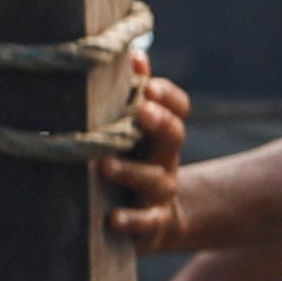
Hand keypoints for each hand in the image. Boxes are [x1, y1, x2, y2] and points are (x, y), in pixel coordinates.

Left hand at [99, 69, 198, 249]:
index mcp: (160, 132)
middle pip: (173, 136)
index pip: (177, 107)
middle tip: (142, 111)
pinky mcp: (151, 226)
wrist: (157, 221)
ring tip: (104, 165)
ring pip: (154, 179)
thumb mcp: (131, 131)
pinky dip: (130, 220)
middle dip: (159, 122)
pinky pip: (145, 223)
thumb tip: (132, 54)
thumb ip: (127, 95)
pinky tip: (112, 217)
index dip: (166, 95)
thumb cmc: (132, 163)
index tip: (146, 84)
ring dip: (130, 171)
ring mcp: (160, 193)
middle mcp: (165, 159)